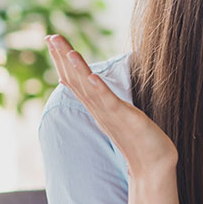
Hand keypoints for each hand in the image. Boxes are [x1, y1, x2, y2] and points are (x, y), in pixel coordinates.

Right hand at [46, 35, 177, 177]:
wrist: (152, 167)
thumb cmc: (139, 142)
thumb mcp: (117, 117)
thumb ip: (102, 102)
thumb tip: (92, 88)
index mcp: (97, 107)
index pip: (75, 80)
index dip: (62, 60)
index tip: (51, 39)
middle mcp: (99, 110)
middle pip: (76, 80)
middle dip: (62, 57)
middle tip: (49, 36)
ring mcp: (110, 115)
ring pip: (88, 88)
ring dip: (76, 68)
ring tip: (64, 49)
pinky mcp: (125, 119)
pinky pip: (109, 102)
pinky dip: (99, 88)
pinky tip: (91, 75)